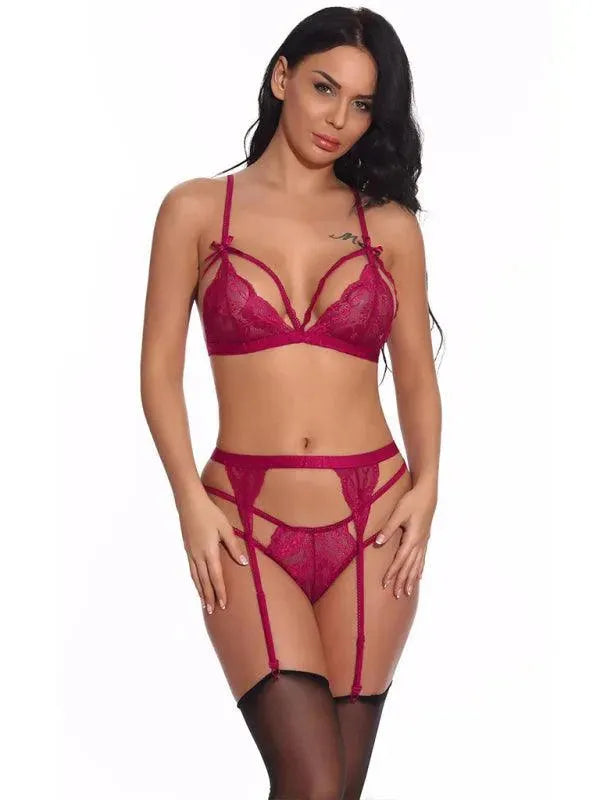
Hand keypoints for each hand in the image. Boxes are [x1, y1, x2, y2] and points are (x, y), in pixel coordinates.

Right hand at [177, 487, 248, 613]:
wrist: (190, 503)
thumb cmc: (210, 514)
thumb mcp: (226, 528)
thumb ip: (234, 547)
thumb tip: (243, 563)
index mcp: (210, 551)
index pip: (216, 576)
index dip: (220, 591)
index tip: (223, 604)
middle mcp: (198, 555)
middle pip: (204, 581)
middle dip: (209, 596)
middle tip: (212, 611)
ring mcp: (191, 553)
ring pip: (195, 577)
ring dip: (200, 591)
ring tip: (204, 604)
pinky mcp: (187, 549)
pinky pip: (191, 569)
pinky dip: (195, 580)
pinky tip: (197, 584)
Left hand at [375, 482, 436, 597]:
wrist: (427, 493)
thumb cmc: (412, 501)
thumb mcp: (398, 513)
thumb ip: (388, 529)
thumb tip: (378, 543)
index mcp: (412, 539)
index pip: (400, 560)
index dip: (392, 573)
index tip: (385, 584)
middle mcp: (419, 543)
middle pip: (409, 567)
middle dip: (402, 581)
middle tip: (396, 596)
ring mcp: (423, 542)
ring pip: (416, 565)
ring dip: (411, 579)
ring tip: (407, 592)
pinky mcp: (424, 538)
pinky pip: (422, 559)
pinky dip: (419, 569)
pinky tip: (419, 576)